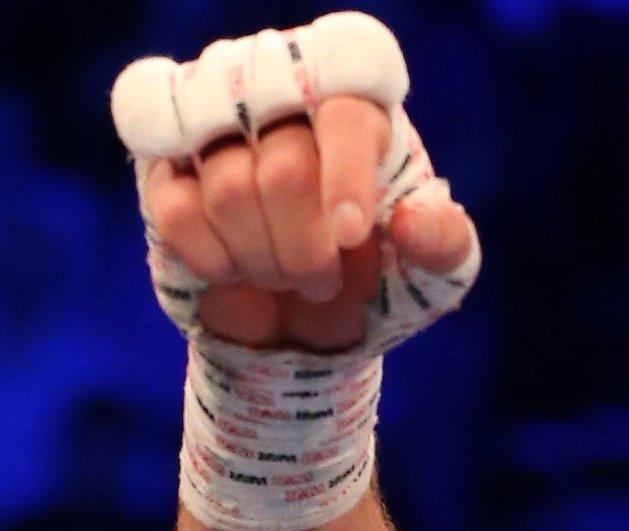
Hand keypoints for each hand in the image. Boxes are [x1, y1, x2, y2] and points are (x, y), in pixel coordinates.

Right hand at [140, 95, 472, 352]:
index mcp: (358, 109)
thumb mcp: (436, 269)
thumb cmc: (382, 271)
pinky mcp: (168, 171)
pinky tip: (237, 274)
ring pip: (228, 191)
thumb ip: (443, 243)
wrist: (311, 311)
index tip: (350, 237)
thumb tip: (410, 222)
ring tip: (285, 279)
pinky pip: (176, 211)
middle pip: (285, 170)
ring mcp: (217, 133)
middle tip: (321, 283)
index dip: (346, 180)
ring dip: (265, 261)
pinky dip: (215, 260)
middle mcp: (283, 105)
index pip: (346, 118)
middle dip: (306, 250)